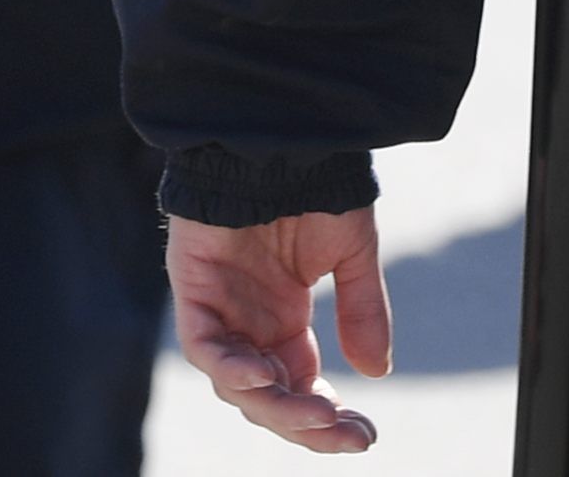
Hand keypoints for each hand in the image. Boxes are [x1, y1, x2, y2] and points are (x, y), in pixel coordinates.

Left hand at [170, 207, 390, 453]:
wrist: (281, 134)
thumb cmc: (314, 183)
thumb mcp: (350, 253)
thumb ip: (361, 310)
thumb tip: (376, 373)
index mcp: (284, 320)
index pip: (300, 388)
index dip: (327, 419)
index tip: (364, 435)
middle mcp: (249, 322)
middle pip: (269, 397)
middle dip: (306, 424)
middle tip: (346, 434)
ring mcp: (219, 307)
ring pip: (237, 382)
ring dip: (275, 404)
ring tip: (317, 414)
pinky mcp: (191, 286)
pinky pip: (202, 344)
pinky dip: (228, 366)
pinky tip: (262, 377)